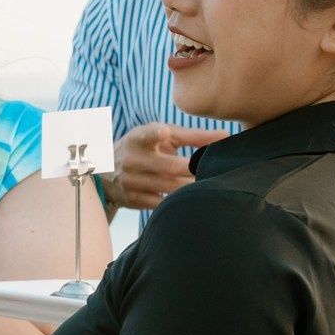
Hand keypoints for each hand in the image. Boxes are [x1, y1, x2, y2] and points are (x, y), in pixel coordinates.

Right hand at [99, 122, 223, 211]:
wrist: (107, 172)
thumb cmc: (146, 148)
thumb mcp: (163, 137)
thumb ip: (193, 136)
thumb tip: (227, 136)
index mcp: (139, 138)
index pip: (147, 134)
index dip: (156, 133)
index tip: (164, 132)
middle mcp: (131, 159)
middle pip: (170, 166)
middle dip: (195, 169)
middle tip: (214, 169)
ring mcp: (130, 181)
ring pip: (169, 187)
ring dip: (191, 187)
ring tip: (208, 185)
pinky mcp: (133, 199)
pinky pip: (161, 203)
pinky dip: (178, 202)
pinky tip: (191, 199)